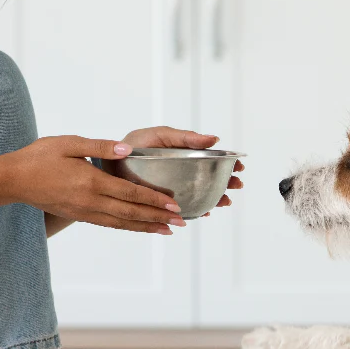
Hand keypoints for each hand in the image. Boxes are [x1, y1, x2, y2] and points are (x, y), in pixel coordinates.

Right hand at [7, 135, 184, 234]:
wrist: (13, 180)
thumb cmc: (40, 156)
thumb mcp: (69, 143)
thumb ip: (100, 147)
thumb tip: (128, 150)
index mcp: (91, 181)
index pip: (130, 193)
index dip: (154, 199)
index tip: (174, 203)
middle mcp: (90, 201)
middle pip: (131, 213)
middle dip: (158, 217)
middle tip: (181, 221)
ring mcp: (84, 212)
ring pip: (122, 223)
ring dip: (146, 227)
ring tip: (167, 230)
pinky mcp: (79, 216)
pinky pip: (109, 224)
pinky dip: (128, 227)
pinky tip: (140, 227)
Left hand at [120, 126, 244, 215]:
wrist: (110, 163)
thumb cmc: (135, 145)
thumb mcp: (160, 136)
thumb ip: (185, 137)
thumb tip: (214, 139)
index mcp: (184, 154)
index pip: (212, 159)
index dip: (226, 163)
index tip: (239, 166)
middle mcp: (182, 173)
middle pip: (211, 179)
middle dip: (226, 183)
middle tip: (236, 185)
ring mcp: (175, 188)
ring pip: (201, 195)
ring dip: (216, 198)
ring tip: (224, 201)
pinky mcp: (165, 203)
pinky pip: (184, 209)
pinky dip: (196, 211)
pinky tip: (204, 212)